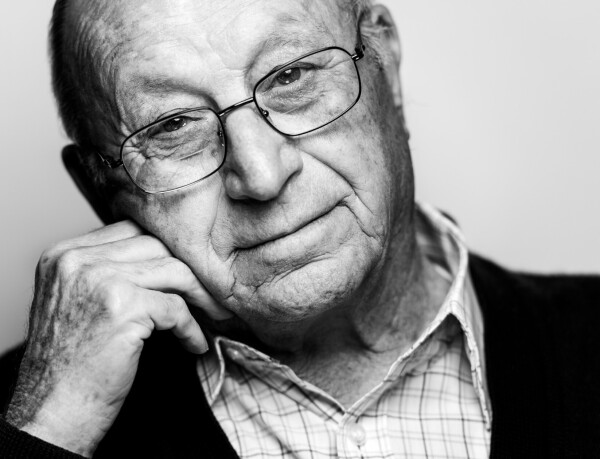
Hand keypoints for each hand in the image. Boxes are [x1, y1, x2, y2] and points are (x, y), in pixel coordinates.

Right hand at [5, 221, 230, 456]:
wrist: (52, 412)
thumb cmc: (69, 364)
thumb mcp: (76, 302)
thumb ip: (107, 271)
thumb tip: (162, 256)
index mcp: (64, 254)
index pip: (132, 229)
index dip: (168, 250)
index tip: (191, 269)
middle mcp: (78, 261)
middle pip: (157, 245)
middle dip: (192, 269)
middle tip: (213, 292)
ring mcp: (99, 281)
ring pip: (174, 271)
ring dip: (201, 296)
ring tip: (214, 315)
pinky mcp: (122, 308)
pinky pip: (176, 308)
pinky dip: (192, 328)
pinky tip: (194, 344)